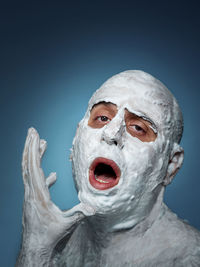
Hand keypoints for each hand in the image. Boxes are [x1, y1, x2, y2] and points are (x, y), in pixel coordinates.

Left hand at [21, 127, 94, 249]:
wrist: (36, 248)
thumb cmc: (49, 237)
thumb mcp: (66, 224)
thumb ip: (78, 213)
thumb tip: (93, 207)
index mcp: (38, 194)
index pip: (34, 167)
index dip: (34, 150)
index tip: (34, 135)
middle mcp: (31, 192)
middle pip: (28, 164)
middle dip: (30, 146)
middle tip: (31, 131)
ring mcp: (31, 195)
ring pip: (29, 171)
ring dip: (34, 156)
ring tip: (40, 144)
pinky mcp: (34, 199)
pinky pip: (36, 182)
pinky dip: (42, 174)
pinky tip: (50, 174)